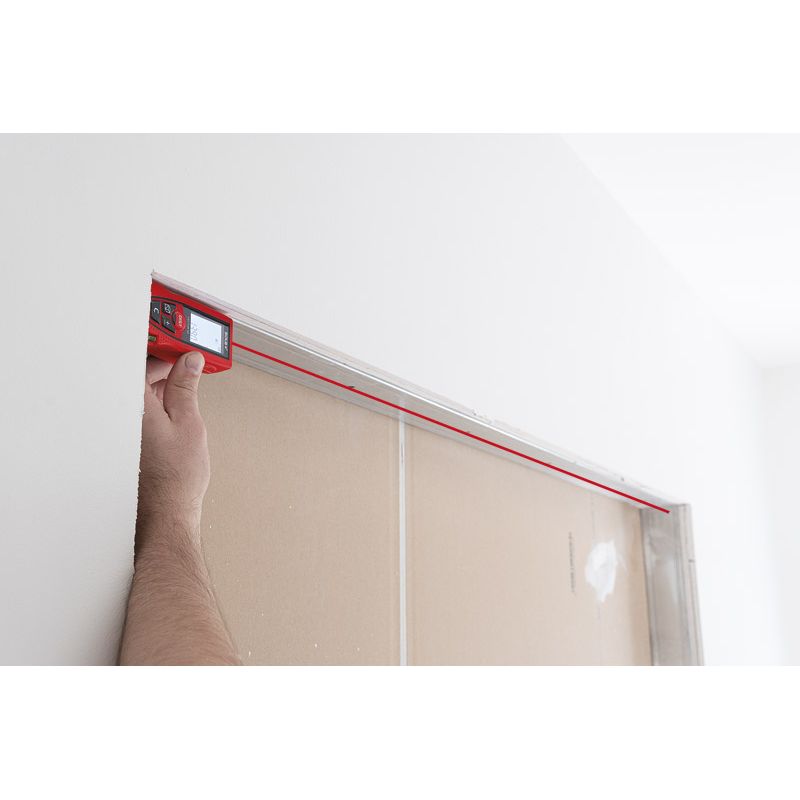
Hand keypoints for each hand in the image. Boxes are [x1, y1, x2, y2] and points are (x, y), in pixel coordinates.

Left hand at [137, 352, 209, 544]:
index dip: (164, 348)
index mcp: (136, 405)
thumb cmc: (175, 477)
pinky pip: (144, 405)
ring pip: (143, 389)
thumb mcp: (190, 422)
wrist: (168, 509)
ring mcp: (128, 426)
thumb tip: (190, 362)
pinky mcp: (134, 436)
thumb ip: (187, 387)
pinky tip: (178, 401)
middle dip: (166, 363)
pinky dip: (161, 397)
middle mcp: (126, 414)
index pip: (144, 362)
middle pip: (140, 373)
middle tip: (190, 360)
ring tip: (190, 380)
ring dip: (165, 380)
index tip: (182, 345)